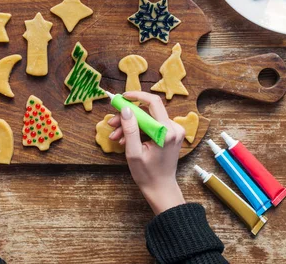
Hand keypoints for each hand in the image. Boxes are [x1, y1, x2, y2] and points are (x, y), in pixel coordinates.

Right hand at [108, 92, 185, 214]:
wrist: (161, 189)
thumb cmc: (147, 175)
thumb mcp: (134, 153)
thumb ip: (130, 129)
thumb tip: (126, 109)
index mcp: (166, 132)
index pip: (153, 102)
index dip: (136, 96)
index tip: (122, 98)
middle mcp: (174, 128)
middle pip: (148, 110)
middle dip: (128, 115)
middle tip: (112, 123)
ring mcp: (174, 131)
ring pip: (148, 118)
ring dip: (131, 124)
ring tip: (116, 136)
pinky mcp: (171, 135)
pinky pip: (152, 125)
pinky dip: (138, 129)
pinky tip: (125, 138)